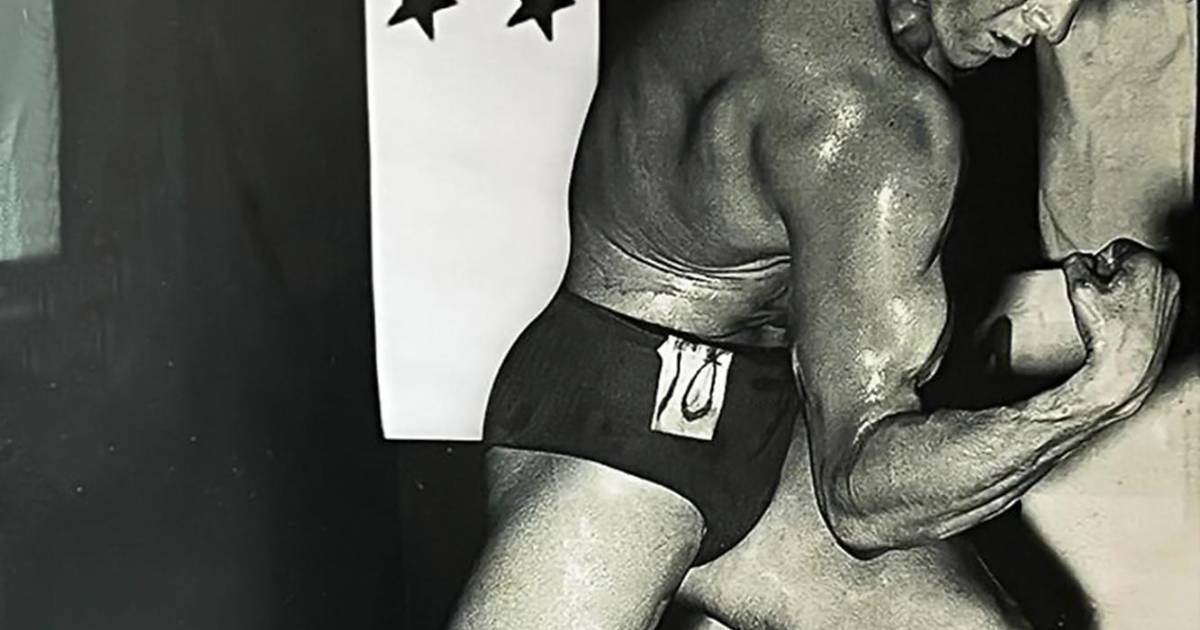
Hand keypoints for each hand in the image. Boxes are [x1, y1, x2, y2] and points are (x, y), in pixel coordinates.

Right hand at [1062, 239, 1180, 415]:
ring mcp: (1172, 296)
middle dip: (1112, 277)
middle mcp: (1166, 277)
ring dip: (1123, 291)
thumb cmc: (1110, 333)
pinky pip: (1149, 299)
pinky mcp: (1171, 314)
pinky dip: (1135, 305)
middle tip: (1099, 298)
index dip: (1097, 264)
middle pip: (1130, 263)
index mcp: (1147, 264)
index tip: (1091, 281)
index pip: (1116, 247)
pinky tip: (1122, 321)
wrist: (1126, 368)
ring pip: (1140, 281)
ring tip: (1110, 312)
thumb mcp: (1078, 290)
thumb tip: (1078, 261)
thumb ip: (1075, 264)